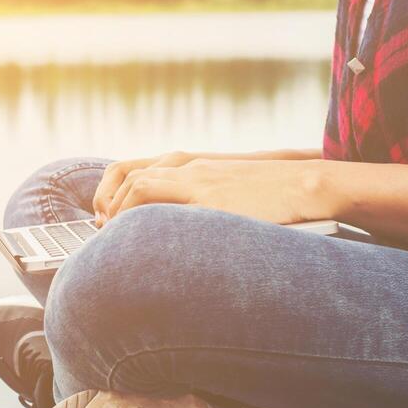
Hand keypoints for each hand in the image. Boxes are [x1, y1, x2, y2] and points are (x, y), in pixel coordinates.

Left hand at [100, 158, 329, 225]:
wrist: (306, 185)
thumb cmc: (273, 196)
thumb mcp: (229, 193)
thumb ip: (201, 203)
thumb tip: (181, 232)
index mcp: (194, 165)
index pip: (136, 170)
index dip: (112, 194)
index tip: (105, 218)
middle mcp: (191, 168)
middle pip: (130, 176)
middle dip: (108, 204)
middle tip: (101, 229)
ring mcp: (200, 182)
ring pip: (140, 186)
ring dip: (119, 211)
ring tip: (115, 236)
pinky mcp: (211, 200)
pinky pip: (164, 206)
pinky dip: (143, 220)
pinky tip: (141, 241)